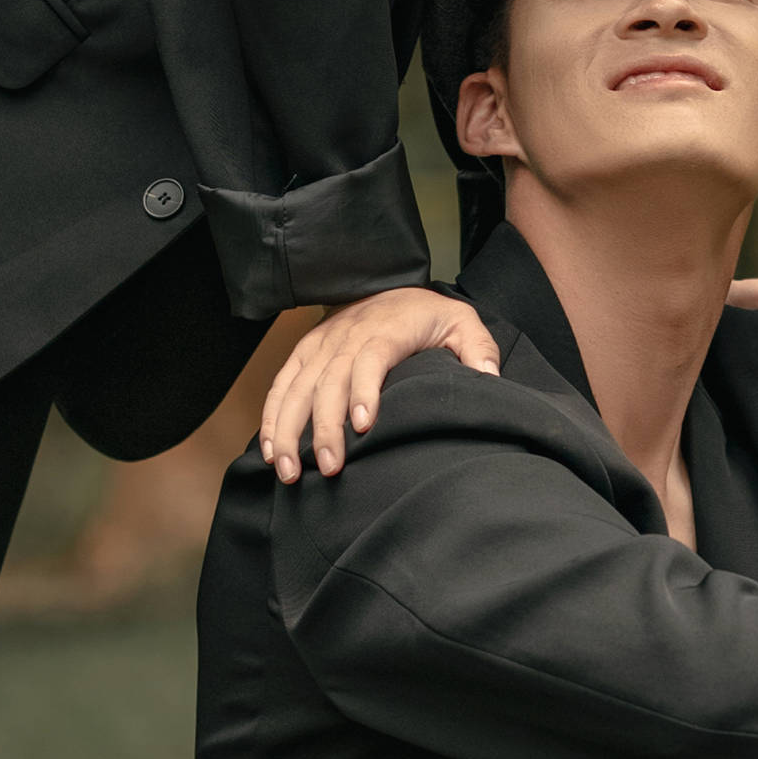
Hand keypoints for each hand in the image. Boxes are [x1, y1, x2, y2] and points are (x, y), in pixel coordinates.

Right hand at [260, 289, 498, 480]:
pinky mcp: (305, 352)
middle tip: (328, 467)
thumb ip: (478, 348)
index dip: (364, 389)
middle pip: (328, 380)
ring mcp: (321, 344)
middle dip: (323, 427)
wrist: (392, 288)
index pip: (370, 357)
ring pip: (298, 387)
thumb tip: (487, 377)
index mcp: (386, 328)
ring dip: (288, 430)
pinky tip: (270, 450)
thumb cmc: (428, 314)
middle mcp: (347, 335)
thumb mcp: (461, 322)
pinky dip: (271, 416)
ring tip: (288, 471)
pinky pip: (281, 384)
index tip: (364, 425)